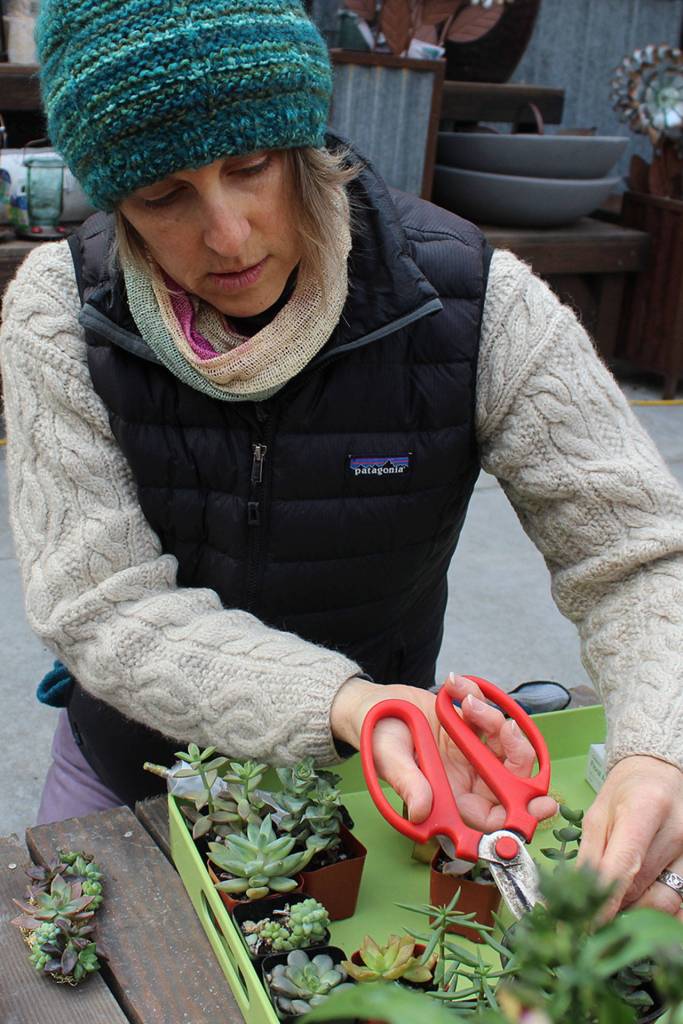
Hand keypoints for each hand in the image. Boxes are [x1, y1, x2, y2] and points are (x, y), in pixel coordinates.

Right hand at [330, 672, 556, 832]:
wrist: (373, 705)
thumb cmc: (376, 738)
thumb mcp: (389, 759)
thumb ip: (409, 783)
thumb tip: (422, 810)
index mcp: (452, 800)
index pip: (493, 819)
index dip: (520, 817)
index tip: (541, 804)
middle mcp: (468, 780)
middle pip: (511, 779)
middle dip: (517, 754)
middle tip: (506, 730)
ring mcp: (473, 752)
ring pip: (506, 744)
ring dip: (492, 718)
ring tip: (464, 701)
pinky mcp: (473, 726)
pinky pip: (491, 714)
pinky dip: (480, 696)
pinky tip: (456, 688)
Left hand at [577, 754, 682, 919]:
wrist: (660, 775)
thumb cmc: (624, 792)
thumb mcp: (598, 815)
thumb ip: (591, 856)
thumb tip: (579, 897)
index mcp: (645, 809)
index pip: (625, 864)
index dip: (606, 900)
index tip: (587, 923)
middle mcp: (676, 831)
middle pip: (644, 887)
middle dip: (616, 905)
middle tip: (594, 910)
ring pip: (665, 901)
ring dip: (637, 910)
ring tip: (617, 901)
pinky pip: (681, 901)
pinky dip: (659, 910)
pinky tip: (640, 905)